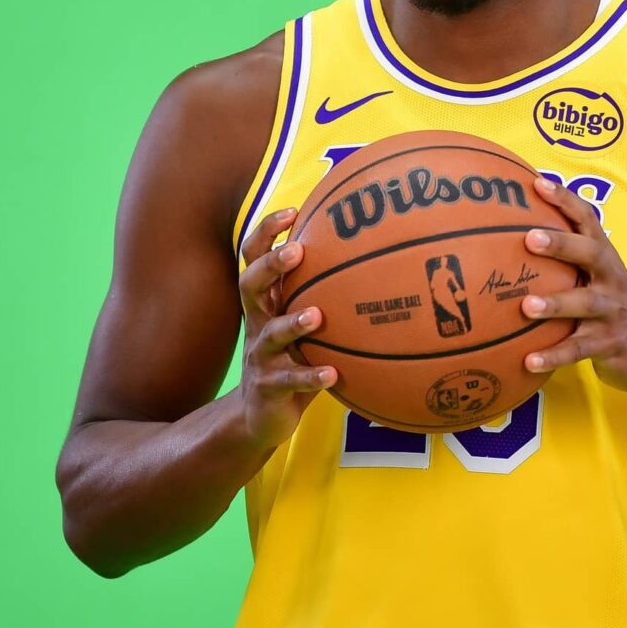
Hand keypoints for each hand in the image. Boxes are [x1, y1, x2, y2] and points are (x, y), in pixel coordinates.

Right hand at [235, 207, 338, 448]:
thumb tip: (376, 262)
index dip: (267, 232)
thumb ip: (323, 297)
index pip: (254, 257)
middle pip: (250, 285)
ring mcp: (260, 356)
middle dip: (271, 265)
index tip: (293, 212)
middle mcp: (257, 323)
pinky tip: (333, 374)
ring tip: (317, 316)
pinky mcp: (268, 387)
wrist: (261, 416)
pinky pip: (289, 380)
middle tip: (296, 252)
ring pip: (270, 333)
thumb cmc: (293, 359)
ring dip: (292, 322)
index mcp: (266, 303)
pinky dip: (310, 375)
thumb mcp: (303, 326)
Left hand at [520, 177, 626, 413]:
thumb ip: (565, 258)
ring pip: (585, 303)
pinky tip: (528, 361)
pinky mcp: (609, 344)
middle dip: (561, 244)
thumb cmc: (609, 306)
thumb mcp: (594, 277)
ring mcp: (612, 311)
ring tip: (526, 306)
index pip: (587, 220)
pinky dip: (553, 355)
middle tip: (529, 238)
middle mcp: (611, 278)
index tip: (536, 182)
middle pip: (590, 254)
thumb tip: (509, 234)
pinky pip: (578, 350)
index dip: (564, 199)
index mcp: (604, 257)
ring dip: (555, 304)